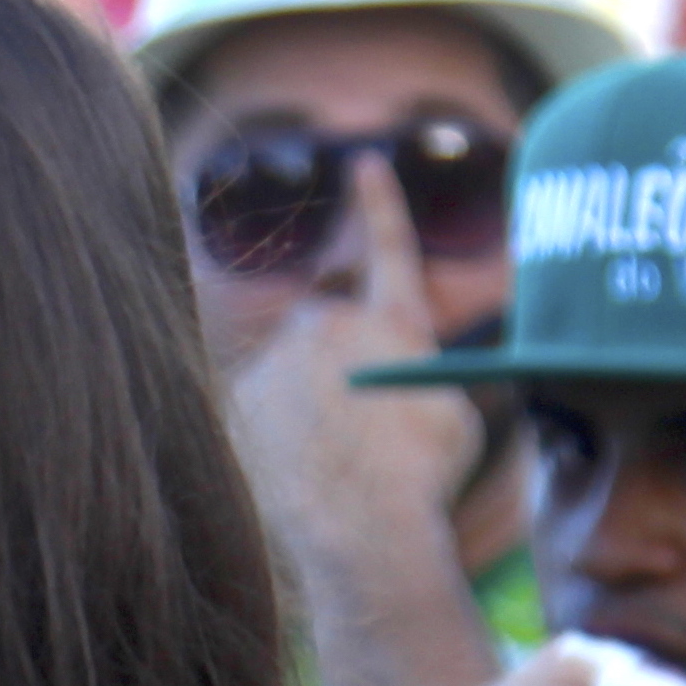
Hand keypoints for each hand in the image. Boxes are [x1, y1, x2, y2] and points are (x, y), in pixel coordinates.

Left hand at [222, 155, 490, 604]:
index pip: (387, 246)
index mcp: (394, 322)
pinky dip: (271, 434)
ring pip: (286, 372)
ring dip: (302, 404)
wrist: (364, 525)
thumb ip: (413, 372)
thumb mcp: (449, 413)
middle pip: (325, 326)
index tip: (363, 159)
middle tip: (352, 422)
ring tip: (330, 462)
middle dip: (333, 360)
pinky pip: (256, 408)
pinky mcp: (236, 398)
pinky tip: (295, 471)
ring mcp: (277, 358)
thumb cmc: (422, 477)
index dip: (377, 203)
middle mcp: (329, 324)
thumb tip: (396, 372)